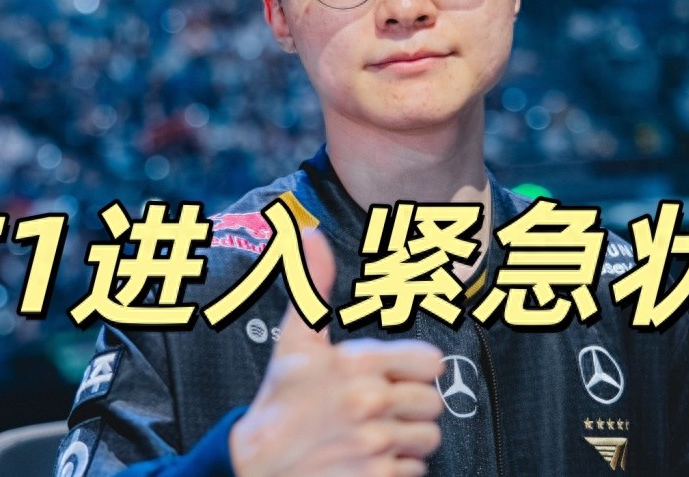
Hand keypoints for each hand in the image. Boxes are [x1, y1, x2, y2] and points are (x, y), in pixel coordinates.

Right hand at [229, 230, 444, 476]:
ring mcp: (375, 445)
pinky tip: (366, 460)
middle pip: (433, 403)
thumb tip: (312, 235)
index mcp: (358, 364)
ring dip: (406, 439)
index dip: (416, 369)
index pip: (432, 363)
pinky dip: (396, 469)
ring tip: (371, 435)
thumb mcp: (296, 342)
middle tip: (378, 408)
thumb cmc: (281, 402)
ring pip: (428, 439)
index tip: (395, 375)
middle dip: (410, 406)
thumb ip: (313, 286)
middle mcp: (371, 404)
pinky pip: (415, 472)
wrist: (254, 467)